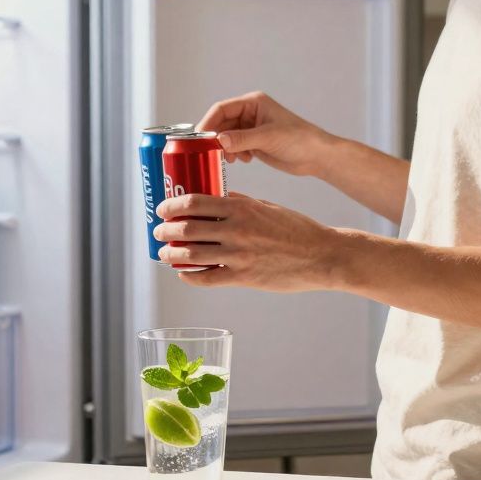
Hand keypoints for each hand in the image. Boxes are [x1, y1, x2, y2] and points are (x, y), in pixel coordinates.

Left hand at [154, 192, 343, 291]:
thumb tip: (217, 200)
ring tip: (165, 253)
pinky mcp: (244, 278)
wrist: (321, 255)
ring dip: (172, 254)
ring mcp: (239, 256)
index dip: (172, 206)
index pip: (195, 202)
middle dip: (166, 230)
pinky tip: (184, 273)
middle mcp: (236, 230)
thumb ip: (241, 204)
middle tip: (158, 231)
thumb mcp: (268, 207)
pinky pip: (207, 278)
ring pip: (192, 254)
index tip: (162, 209)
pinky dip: (190, 276)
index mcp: (242, 208)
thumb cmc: (297, 230)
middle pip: (187, 228)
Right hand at [197, 91, 332, 176]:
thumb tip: (219, 140)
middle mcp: (250, 113)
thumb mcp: (268, 137)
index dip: (208, 122)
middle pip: (222, 123)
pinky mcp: (255, 142)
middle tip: (210, 152)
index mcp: (253, 103)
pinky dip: (234, 153)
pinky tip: (243, 160)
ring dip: (225, 148)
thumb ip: (242, 139)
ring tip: (231, 158)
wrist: (316, 156)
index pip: (222, 109)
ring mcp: (252, 128)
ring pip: (227, 136)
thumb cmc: (299, 139)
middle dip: (216, 138)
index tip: (199, 137)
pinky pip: (235, 146)